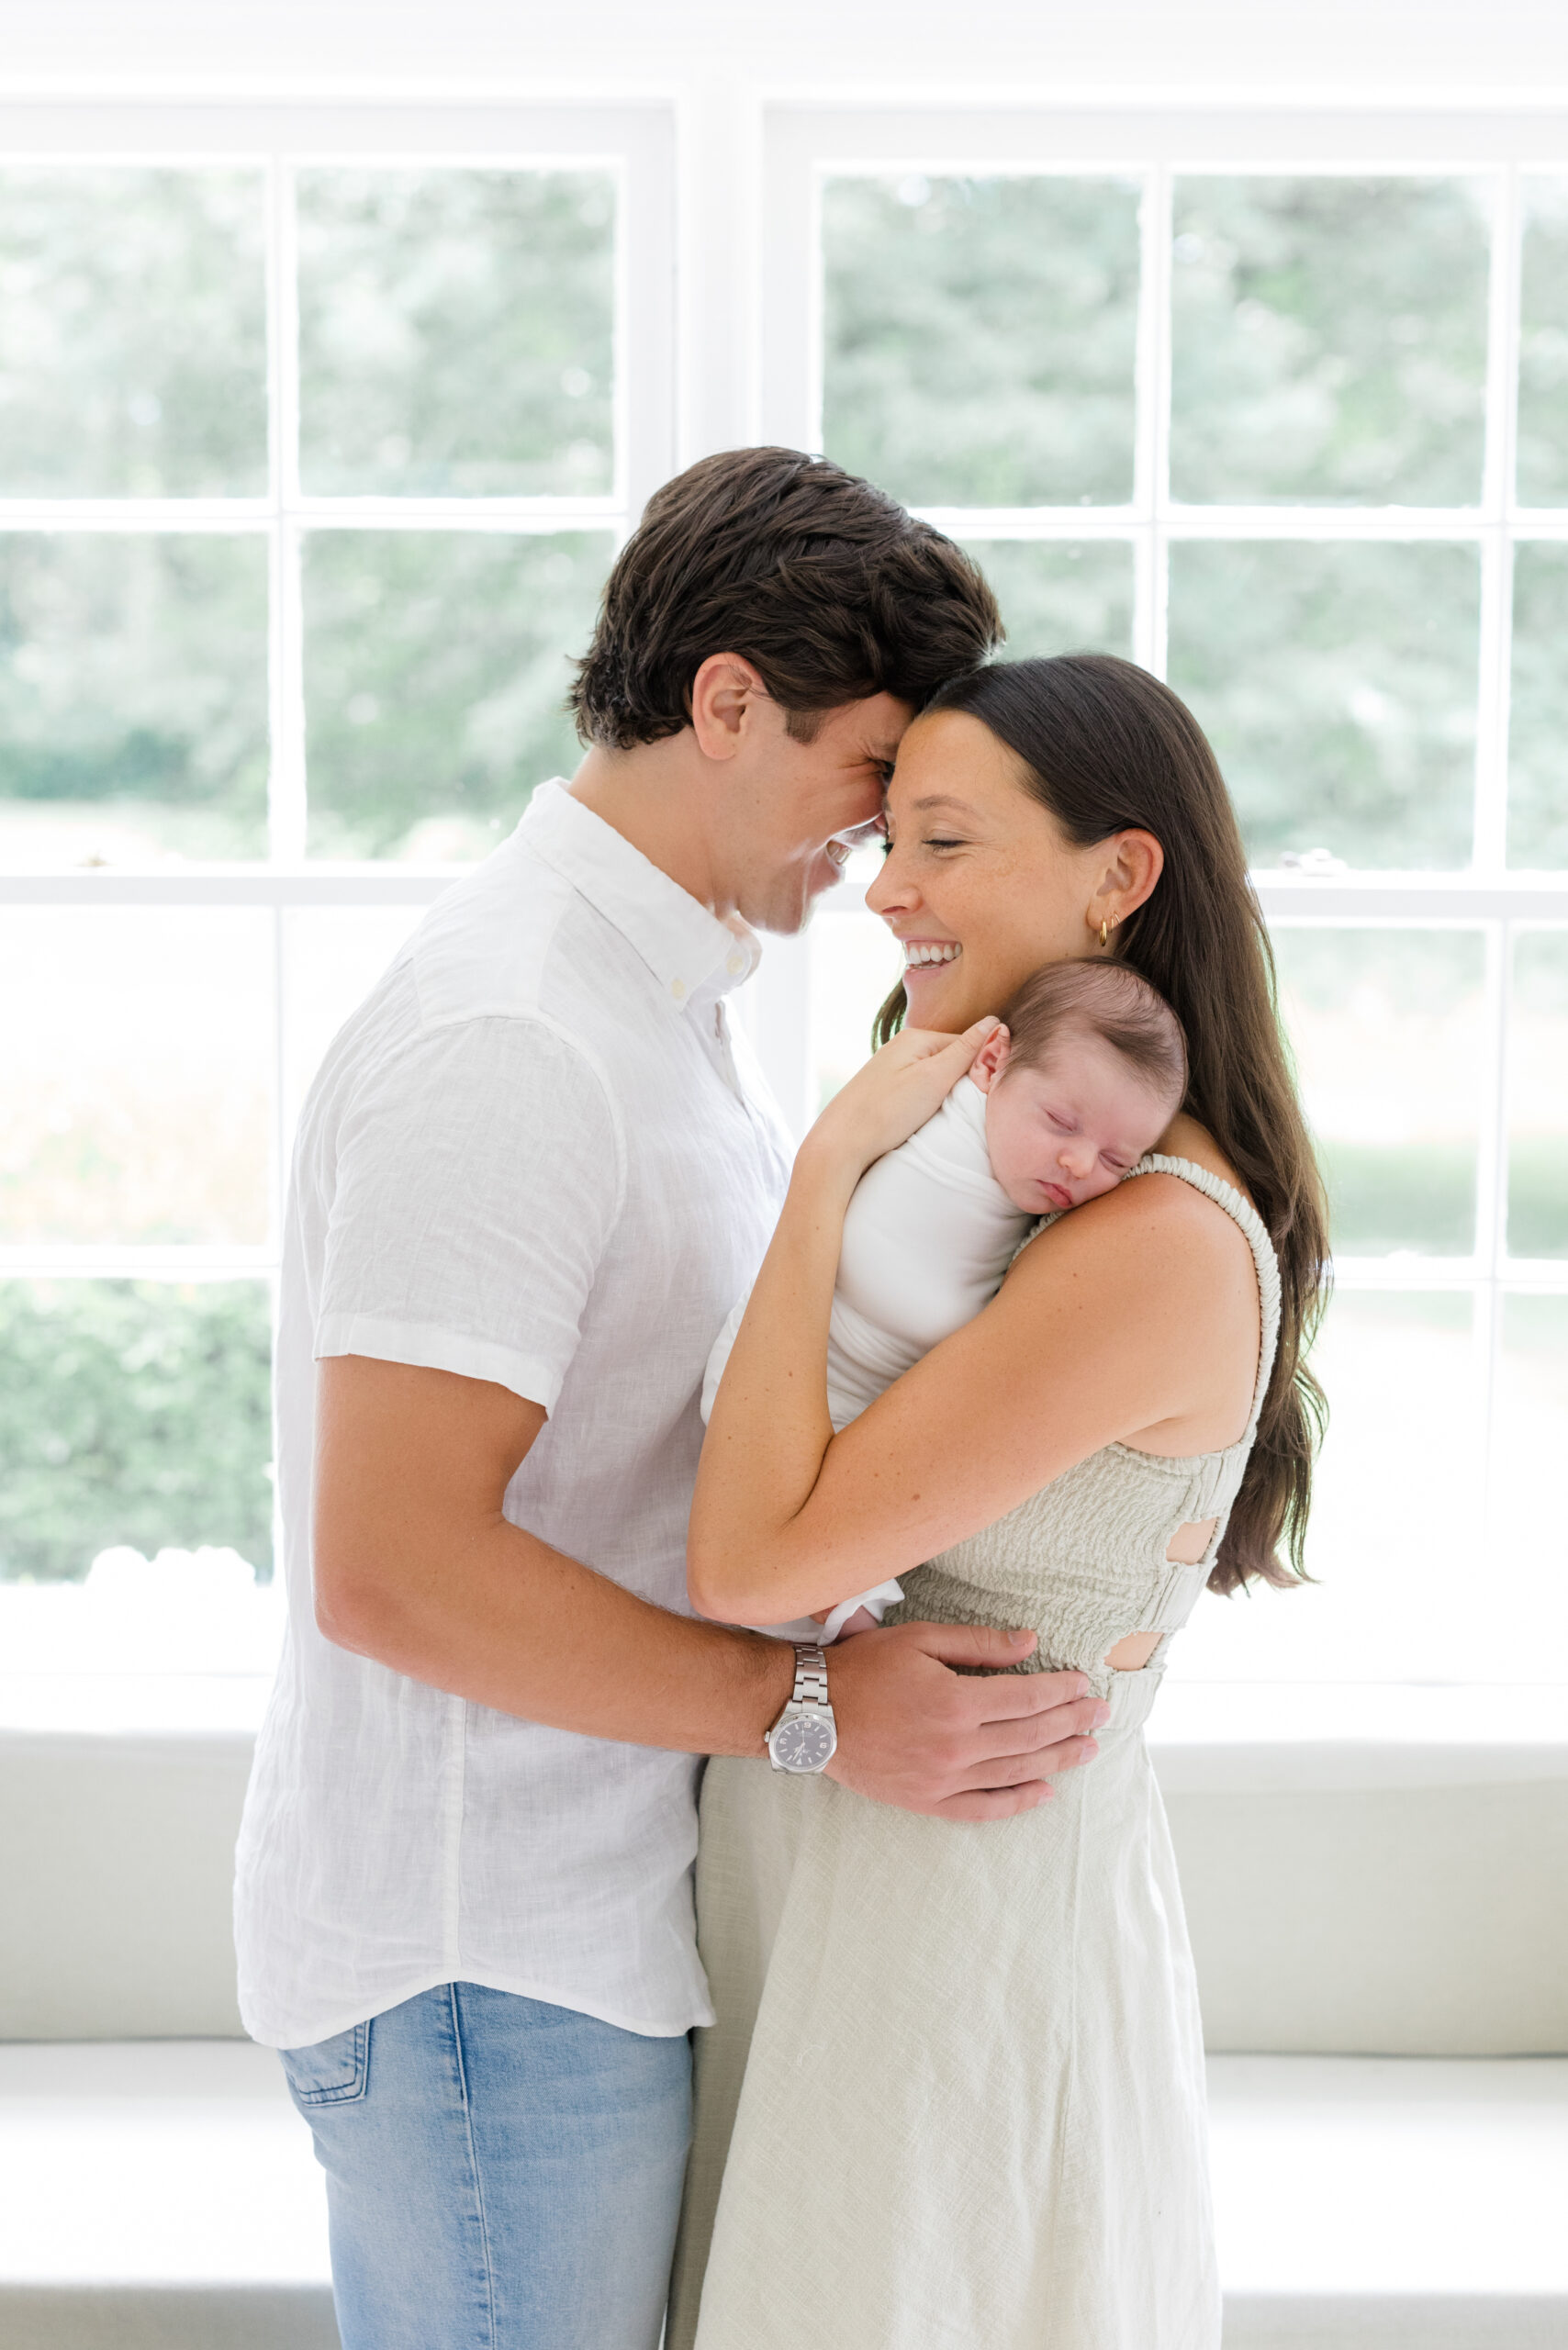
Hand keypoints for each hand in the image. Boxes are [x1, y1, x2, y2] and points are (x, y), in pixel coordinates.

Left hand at [800, 1019, 1001, 1183]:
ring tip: (943, 1114)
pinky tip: (923, 1117)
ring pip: (935, 1076)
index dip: (982, 1067)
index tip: (988, 1091)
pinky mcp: (885, 1090)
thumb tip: (994, 1022)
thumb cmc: (887, 1111)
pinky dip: (928, 1101)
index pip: (967, 1043)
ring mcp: (891, 1068)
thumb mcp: (934, 1078)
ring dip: (946, 1093)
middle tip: (965, 1106)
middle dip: (963, 1080)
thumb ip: (965, 1051)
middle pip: (950, 1059)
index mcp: (916, 1038)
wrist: (841, 1143)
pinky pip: (919, 1089)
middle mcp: (902, 1047)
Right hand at [823, 1619, 1107, 1821]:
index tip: (1084, 1685)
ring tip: (1086, 1750)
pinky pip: (982, 1809)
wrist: (810, 1715)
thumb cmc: (862, 1669)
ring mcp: (942, 1780)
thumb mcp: (920, 1639)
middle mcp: (955, 1747)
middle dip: (1071, 1723)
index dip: (1060, 1691)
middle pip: (1029, 1737)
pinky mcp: (927, 1801)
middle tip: (1101, 1716)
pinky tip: (1044, 1793)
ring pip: (1014, 1772)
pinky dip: (1016, 1803)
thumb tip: (1030, 1644)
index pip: (1026, 1699)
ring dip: (1057, 1760)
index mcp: (955, 1702)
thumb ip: (979, 1644)